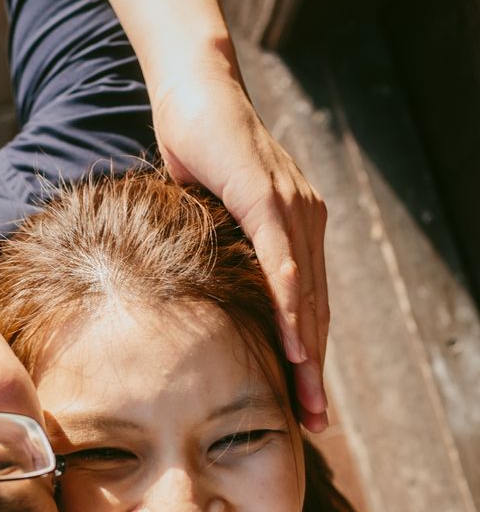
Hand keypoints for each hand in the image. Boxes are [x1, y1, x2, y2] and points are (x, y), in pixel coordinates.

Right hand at [152, 66, 328, 432]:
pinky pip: (281, 258)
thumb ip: (224, 253)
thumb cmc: (200, 151)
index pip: (308, 308)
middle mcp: (306, 221)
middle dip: (315, 371)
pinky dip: (290, 301)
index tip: (304, 405)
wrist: (195, 89)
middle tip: (315, 422)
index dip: (307, 359)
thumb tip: (205, 292)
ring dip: (308, 349)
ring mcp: (291, 207)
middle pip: (317, 311)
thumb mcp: (214, 216)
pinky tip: (295, 338)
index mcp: (297, 232)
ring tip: (308, 397)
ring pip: (307, 293)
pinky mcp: (266, 195)